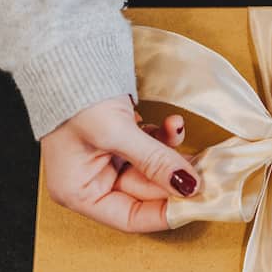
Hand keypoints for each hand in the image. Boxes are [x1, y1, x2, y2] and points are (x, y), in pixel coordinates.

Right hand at [40, 94, 199, 232]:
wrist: (67, 53)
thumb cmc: (73, 97)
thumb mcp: (115, 133)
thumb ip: (154, 162)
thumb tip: (188, 186)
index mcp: (78, 192)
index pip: (130, 218)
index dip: (164, 213)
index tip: (196, 203)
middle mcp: (90, 181)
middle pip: (144, 193)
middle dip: (173, 179)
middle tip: (204, 170)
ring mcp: (104, 159)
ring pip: (151, 169)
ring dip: (170, 153)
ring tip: (180, 132)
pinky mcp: (117, 139)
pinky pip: (148, 148)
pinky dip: (163, 137)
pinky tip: (173, 124)